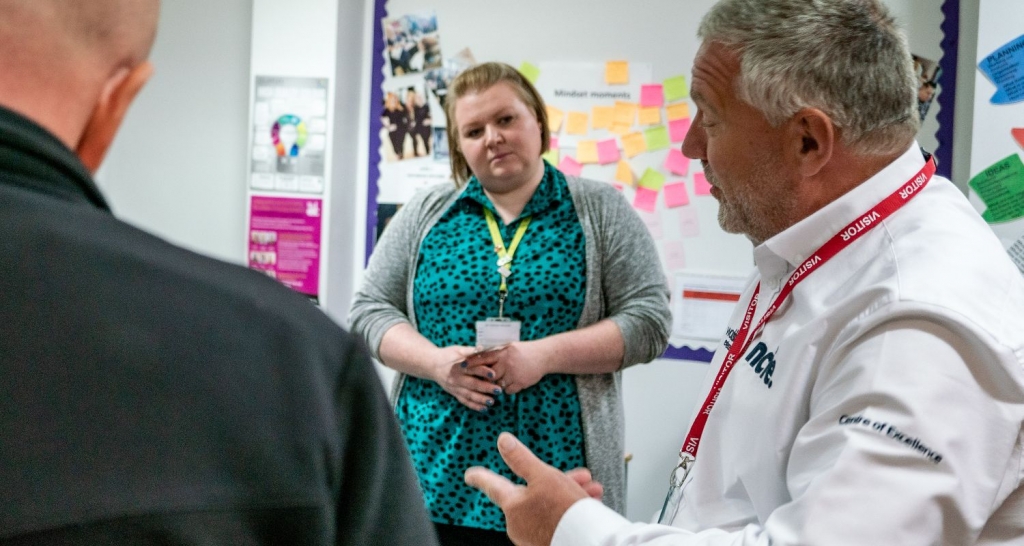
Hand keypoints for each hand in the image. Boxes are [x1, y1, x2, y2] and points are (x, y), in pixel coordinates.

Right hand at [430, 345, 500, 411]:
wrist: (431, 365)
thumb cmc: (447, 355)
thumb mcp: (458, 350)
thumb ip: (471, 351)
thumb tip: (484, 347)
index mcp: (457, 366)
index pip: (472, 369)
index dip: (483, 371)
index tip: (493, 374)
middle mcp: (456, 378)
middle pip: (472, 384)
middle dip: (486, 388)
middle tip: (498, 390)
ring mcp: (454, 388)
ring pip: (469, 395)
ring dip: (481, 399)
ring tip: (492, 402)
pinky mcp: (454, 393)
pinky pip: (464, 401)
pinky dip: (474, 406)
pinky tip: (483, 409)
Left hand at [465, 341, 549, 393]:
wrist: (545, 356)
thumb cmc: (526, 350)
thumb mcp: (510, 347)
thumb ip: (497, 351)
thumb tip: (480, 352)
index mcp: (503, 352)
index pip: (483, 357)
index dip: (471, 362)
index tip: (461, 366)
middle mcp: (507, 362)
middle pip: (489, 374)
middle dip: (484, 378)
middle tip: (478, 380)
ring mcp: (514, 373)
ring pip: (498, 384)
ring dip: (497, 384)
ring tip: (499, 382)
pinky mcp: (521, 382)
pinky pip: (508, 390)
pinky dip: (508, 389)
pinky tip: (512, 384)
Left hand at [465, 433, 593, 545]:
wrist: (586, 541)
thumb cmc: (564, 511)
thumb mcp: (543, 476)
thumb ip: (522, 459)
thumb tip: (503, 440)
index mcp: (512, 505)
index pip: (491, 485)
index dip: (480, 477)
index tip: (470, 475)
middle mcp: (517, 523)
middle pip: (530, 493)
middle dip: (556, 481)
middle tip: (579, 477)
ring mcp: (531, 536)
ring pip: (546, 506)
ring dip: (568, 494)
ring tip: (591, 490)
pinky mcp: (546, 543)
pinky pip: (555, 521)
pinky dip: (569, 510)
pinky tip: (589, 505)